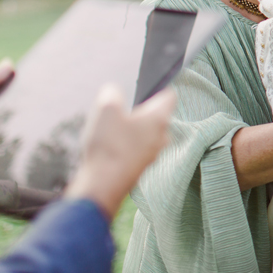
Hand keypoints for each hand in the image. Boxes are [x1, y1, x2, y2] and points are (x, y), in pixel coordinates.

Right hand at [65, 84, 175, 220]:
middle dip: (140, 110)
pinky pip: (137, 149)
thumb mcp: (106, 109)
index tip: (147, 87)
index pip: (170, 96)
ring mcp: (152, 154)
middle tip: (122, 109)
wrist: (103, 185)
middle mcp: (162, 136)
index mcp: (160, 119)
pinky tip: (109, 147)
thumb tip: (113, 91)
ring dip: (132, 129)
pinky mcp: (140, 167)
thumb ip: (112, 92)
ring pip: (146, 134)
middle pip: (157, 116)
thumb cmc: (109, 145)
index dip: (159, 88)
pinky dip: (126, 145)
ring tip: (111, 129)